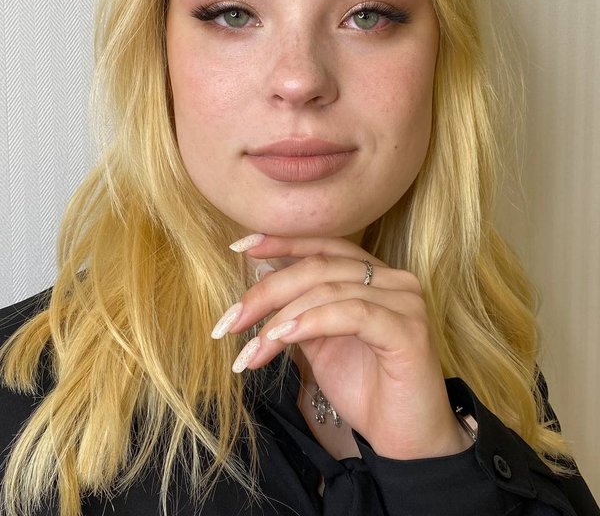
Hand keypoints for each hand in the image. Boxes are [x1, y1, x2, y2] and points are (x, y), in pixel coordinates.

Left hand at [213, 234, 471, 459]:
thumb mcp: (320, 343)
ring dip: (280, 318)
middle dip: (266, 292)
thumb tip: (258, 277)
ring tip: (251, 349)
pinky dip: (311, 322)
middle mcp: (393, 279)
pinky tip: (282, 338)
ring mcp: (404, 301)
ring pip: (328, 289)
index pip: (324, 245)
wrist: (405, 440)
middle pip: (318, 267)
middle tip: (229, 321)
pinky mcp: (408, 330)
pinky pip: (351, 313)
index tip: (240, 248)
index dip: (282, 243)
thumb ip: (298, 309)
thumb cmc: (366, 389)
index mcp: (374, 275)